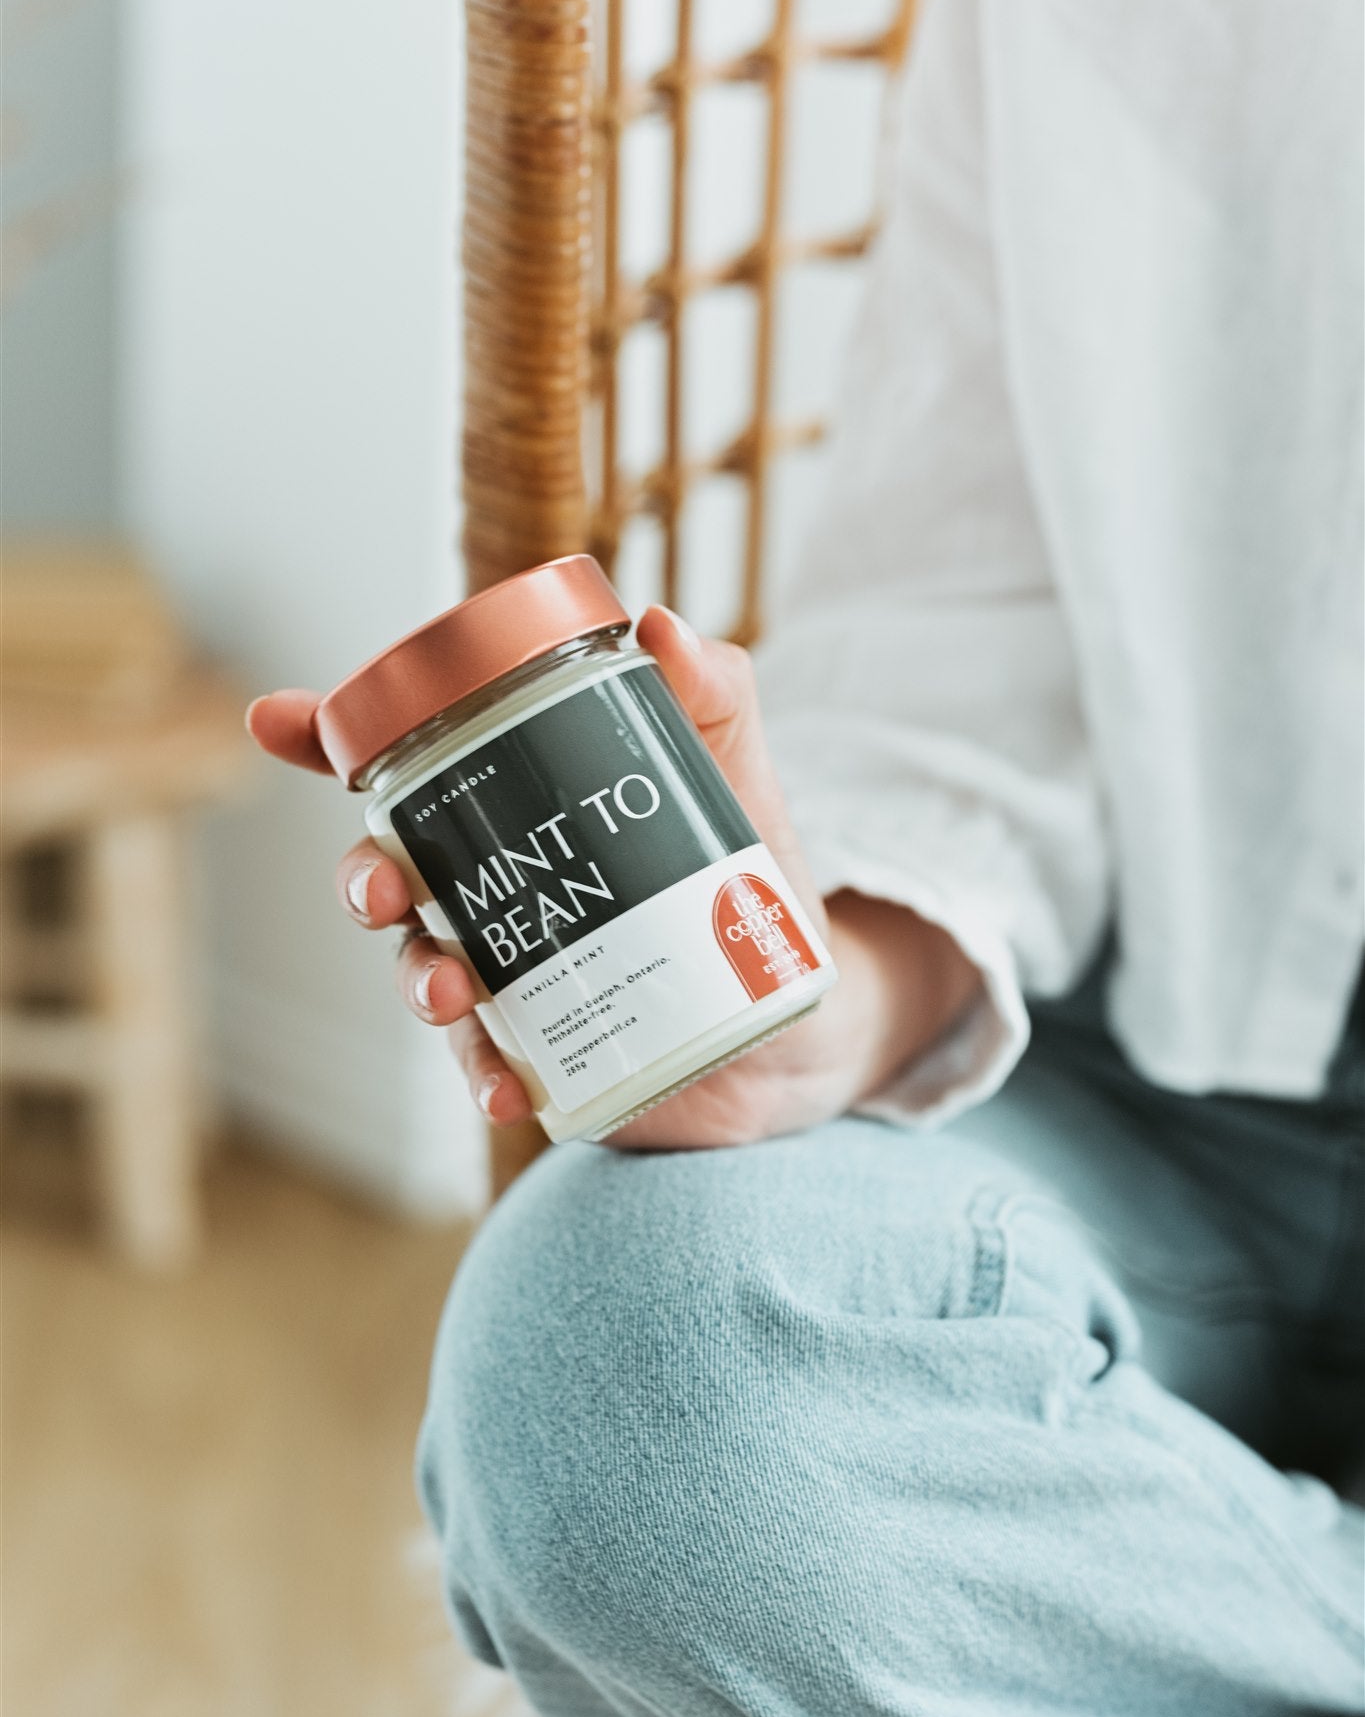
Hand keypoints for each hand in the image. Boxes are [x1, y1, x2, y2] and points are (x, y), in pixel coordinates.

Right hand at [247, 609, 980, 1149]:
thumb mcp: (731, 767)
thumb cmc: (748, 867)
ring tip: (452, 994)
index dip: (326, 739)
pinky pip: (491, 1067)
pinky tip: (507, 1090)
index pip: (406, 765)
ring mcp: (508, 974)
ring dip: (420, 981)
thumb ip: (708, 690)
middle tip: (384, 888)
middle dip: (364, 877)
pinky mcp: (542, 1052)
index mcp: (512, 804)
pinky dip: (487, 1078)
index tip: (275, 718)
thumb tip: (661, 626)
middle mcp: (489, 888)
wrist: (800, 1003)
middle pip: (391, 873)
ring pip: (425, 971)